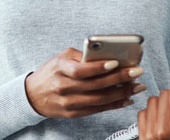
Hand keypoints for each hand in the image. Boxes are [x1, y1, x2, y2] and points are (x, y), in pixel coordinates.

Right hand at [24, 47, 145, 118]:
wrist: (33, 95)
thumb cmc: (50, 72)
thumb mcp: (61, 57)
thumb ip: (81, 55)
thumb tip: (106, 55)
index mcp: (60, 69)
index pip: (81, 69)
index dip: (99, 67)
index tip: (116, 62)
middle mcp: (63, 87)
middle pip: (95, 85)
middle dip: (119, 78)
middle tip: (136, 72)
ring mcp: (68, 102)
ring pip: (100, 99)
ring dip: (122, 93)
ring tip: (136, 86)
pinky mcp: (73, 113)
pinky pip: (97, 110)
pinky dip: (114, 105)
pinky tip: (126, 99)